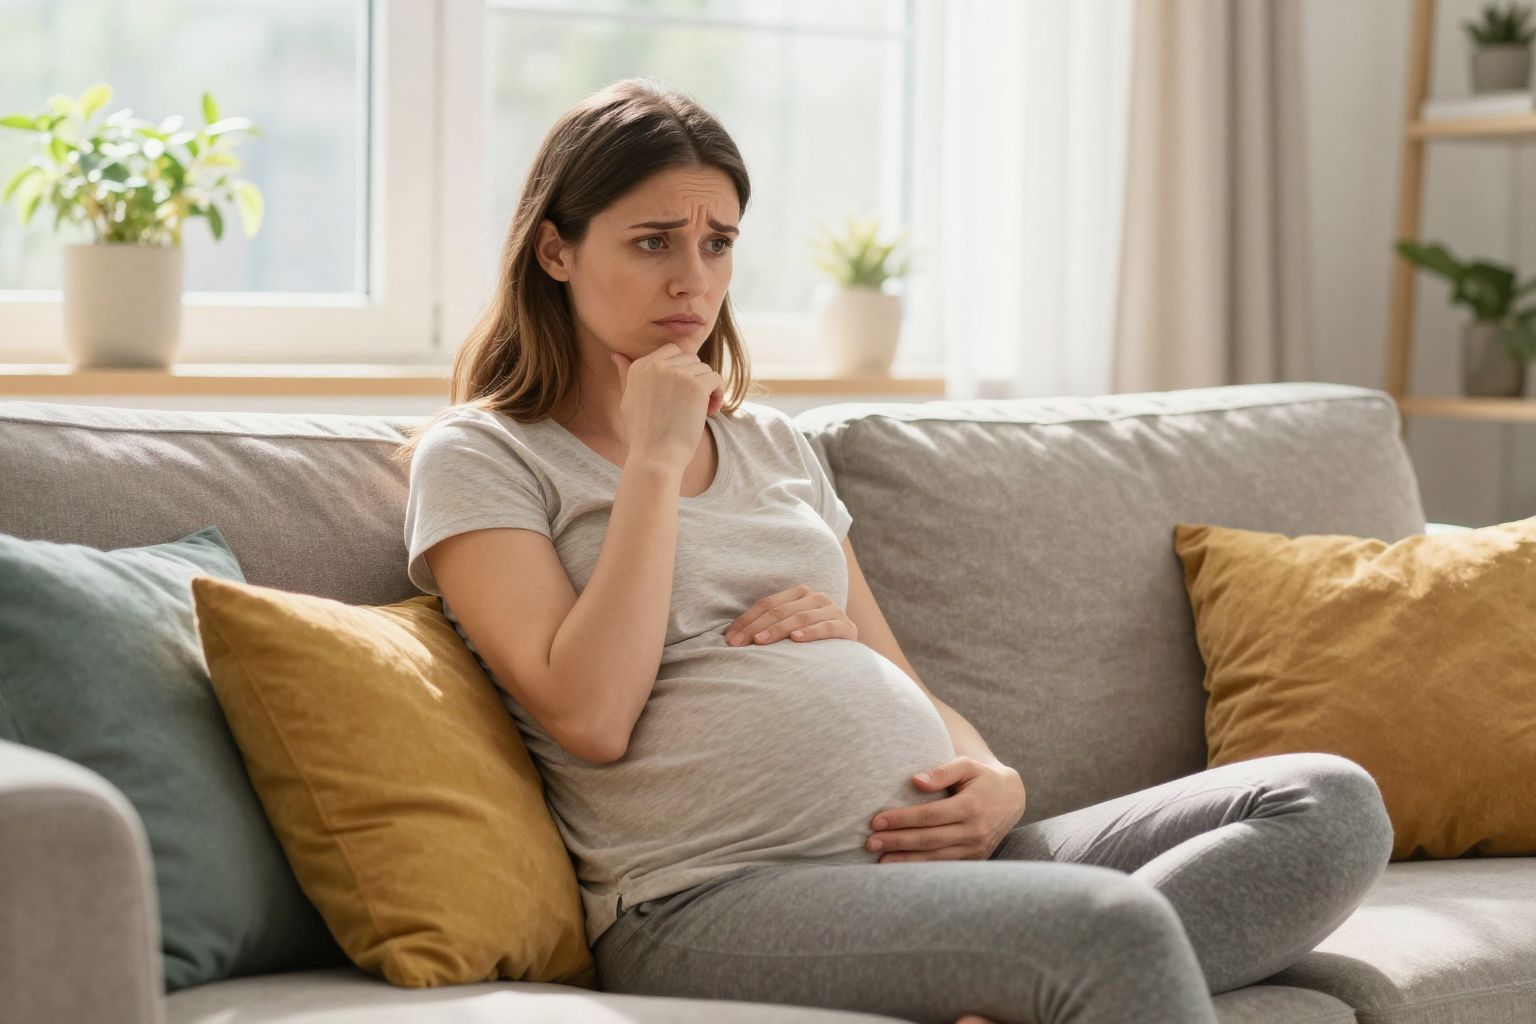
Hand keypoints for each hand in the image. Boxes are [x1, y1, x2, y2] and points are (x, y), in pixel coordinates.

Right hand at [610, 342, 723, 470]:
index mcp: (640, 366)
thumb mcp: (627, 400)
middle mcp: (657, 365)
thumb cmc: (642, 434)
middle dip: (695, 378)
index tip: (682, 392)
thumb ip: (626, 375)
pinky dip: (718, 394)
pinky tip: (711, 411)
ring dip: (707, 388)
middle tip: (694, 404)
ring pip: (704, 369)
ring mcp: (677, 374)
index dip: (682, 369)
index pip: (672, 350)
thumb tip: (616, 355)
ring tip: (703, 410)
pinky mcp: (696, 386)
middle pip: (690, 359)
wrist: (655, 457)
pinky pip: (716, 379)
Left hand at [724, 583, 857, 646]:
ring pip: (800, 617)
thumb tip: (731, 638)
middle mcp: (816, 597)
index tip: (730, 639)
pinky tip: (796, 639)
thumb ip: (767, 626)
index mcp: (799, 593)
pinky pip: (826, 627)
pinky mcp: (846, 627)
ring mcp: (832, 610)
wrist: (846, 651)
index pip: (767, 604)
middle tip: (739, 644)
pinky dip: (810, 632)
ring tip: (760, 642)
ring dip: (778, 629)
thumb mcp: (789, 627)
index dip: (746, 620)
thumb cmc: (810, 640)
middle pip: (780, 610)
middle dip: (756, 627)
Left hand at [866, 757, 1026, 861]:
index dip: (901, 819)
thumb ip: (942, 772)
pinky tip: (902, 867)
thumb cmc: (982, 778)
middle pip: (928, 839)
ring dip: (906, 860)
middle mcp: (974, 831)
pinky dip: (923, 869)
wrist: (1012, 798)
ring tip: (880, 859)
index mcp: (971, 806)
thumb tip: (915, 781)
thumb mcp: (966, 766)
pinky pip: (945, 866)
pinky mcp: (975, 860)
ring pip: (935, 858)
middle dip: (896, 841)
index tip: (876, 820)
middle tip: (870, 843)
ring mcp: (976, 849)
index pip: (929, 815)